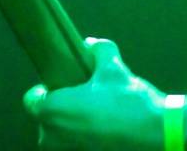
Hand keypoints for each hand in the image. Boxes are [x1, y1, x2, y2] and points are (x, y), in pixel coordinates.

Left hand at [23, 37, 165, 148]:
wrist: (154, 135)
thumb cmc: (128, 101)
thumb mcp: (113, 68)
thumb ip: (98, 50)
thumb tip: (90, 45)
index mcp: (52, 111)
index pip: (32, 99)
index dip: (47, 88)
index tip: (65, 82)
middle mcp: (51, 137)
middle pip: (47, 118)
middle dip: (62, 108)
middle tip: (87, 96)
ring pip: (61, 134)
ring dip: (73, 125)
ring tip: (99, 113)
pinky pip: (75, 145)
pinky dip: (85, 138)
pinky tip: (105, 129)